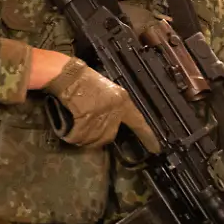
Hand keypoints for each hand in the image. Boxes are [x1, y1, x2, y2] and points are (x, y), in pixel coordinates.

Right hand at [42, 58, 158, 151]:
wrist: (68, 74)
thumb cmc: (85, 80)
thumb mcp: (107, 91)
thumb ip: (113, 107)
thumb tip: (113, 125)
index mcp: (122, 100)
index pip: (138, 121)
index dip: (146, 135)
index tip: (155, 148)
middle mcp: (114, 108)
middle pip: (110, 136)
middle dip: (98, 136)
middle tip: (86, 127)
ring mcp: (100, 114)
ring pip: (94, 139)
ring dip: (84, 137)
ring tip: (76, 126)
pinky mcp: (86, 117)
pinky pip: (80, 137)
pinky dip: (73, 136)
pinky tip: (69, 129)